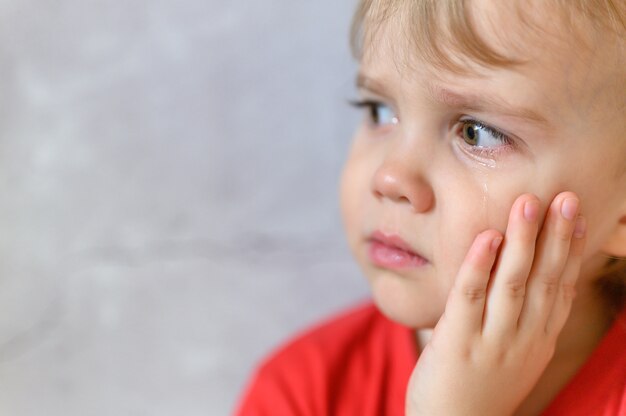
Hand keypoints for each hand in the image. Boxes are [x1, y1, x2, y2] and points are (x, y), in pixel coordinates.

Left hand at [406, 192, 586, 415]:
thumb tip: (526, 275)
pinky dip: (479, 266)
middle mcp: (523, 339)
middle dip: (556, 237)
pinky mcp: (457, 343)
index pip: (562, 288)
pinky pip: (470, 298)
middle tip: (566, 198)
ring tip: (528, 205)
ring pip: (513, 284)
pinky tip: (486, 237)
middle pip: (545, 281)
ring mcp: (492, 342)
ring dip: (522, 242)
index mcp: (538, 340)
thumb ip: (522, 319)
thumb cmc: (479, 386)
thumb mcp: (514, 355)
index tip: (578, 217)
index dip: (571, 251)